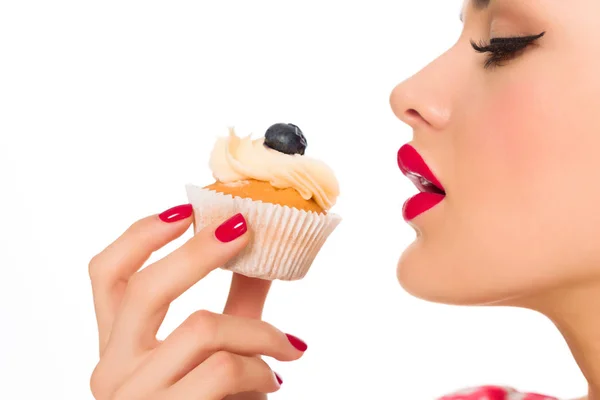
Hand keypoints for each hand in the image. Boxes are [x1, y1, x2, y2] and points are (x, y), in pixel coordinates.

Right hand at [89, 204, 306, 398]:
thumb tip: (261, 248)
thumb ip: (234, 303)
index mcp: (118, 344)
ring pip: (201, 328)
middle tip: (243, 228)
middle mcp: (112, 369)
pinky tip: (274, 379)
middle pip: (145, 288)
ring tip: (284, 346)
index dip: (142, 234)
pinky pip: (225, 369)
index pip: (106, 274)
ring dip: (258, 331)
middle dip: (201, 250)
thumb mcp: (218, 349)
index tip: (187, 208)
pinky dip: (262, 368)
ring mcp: (134, 398)